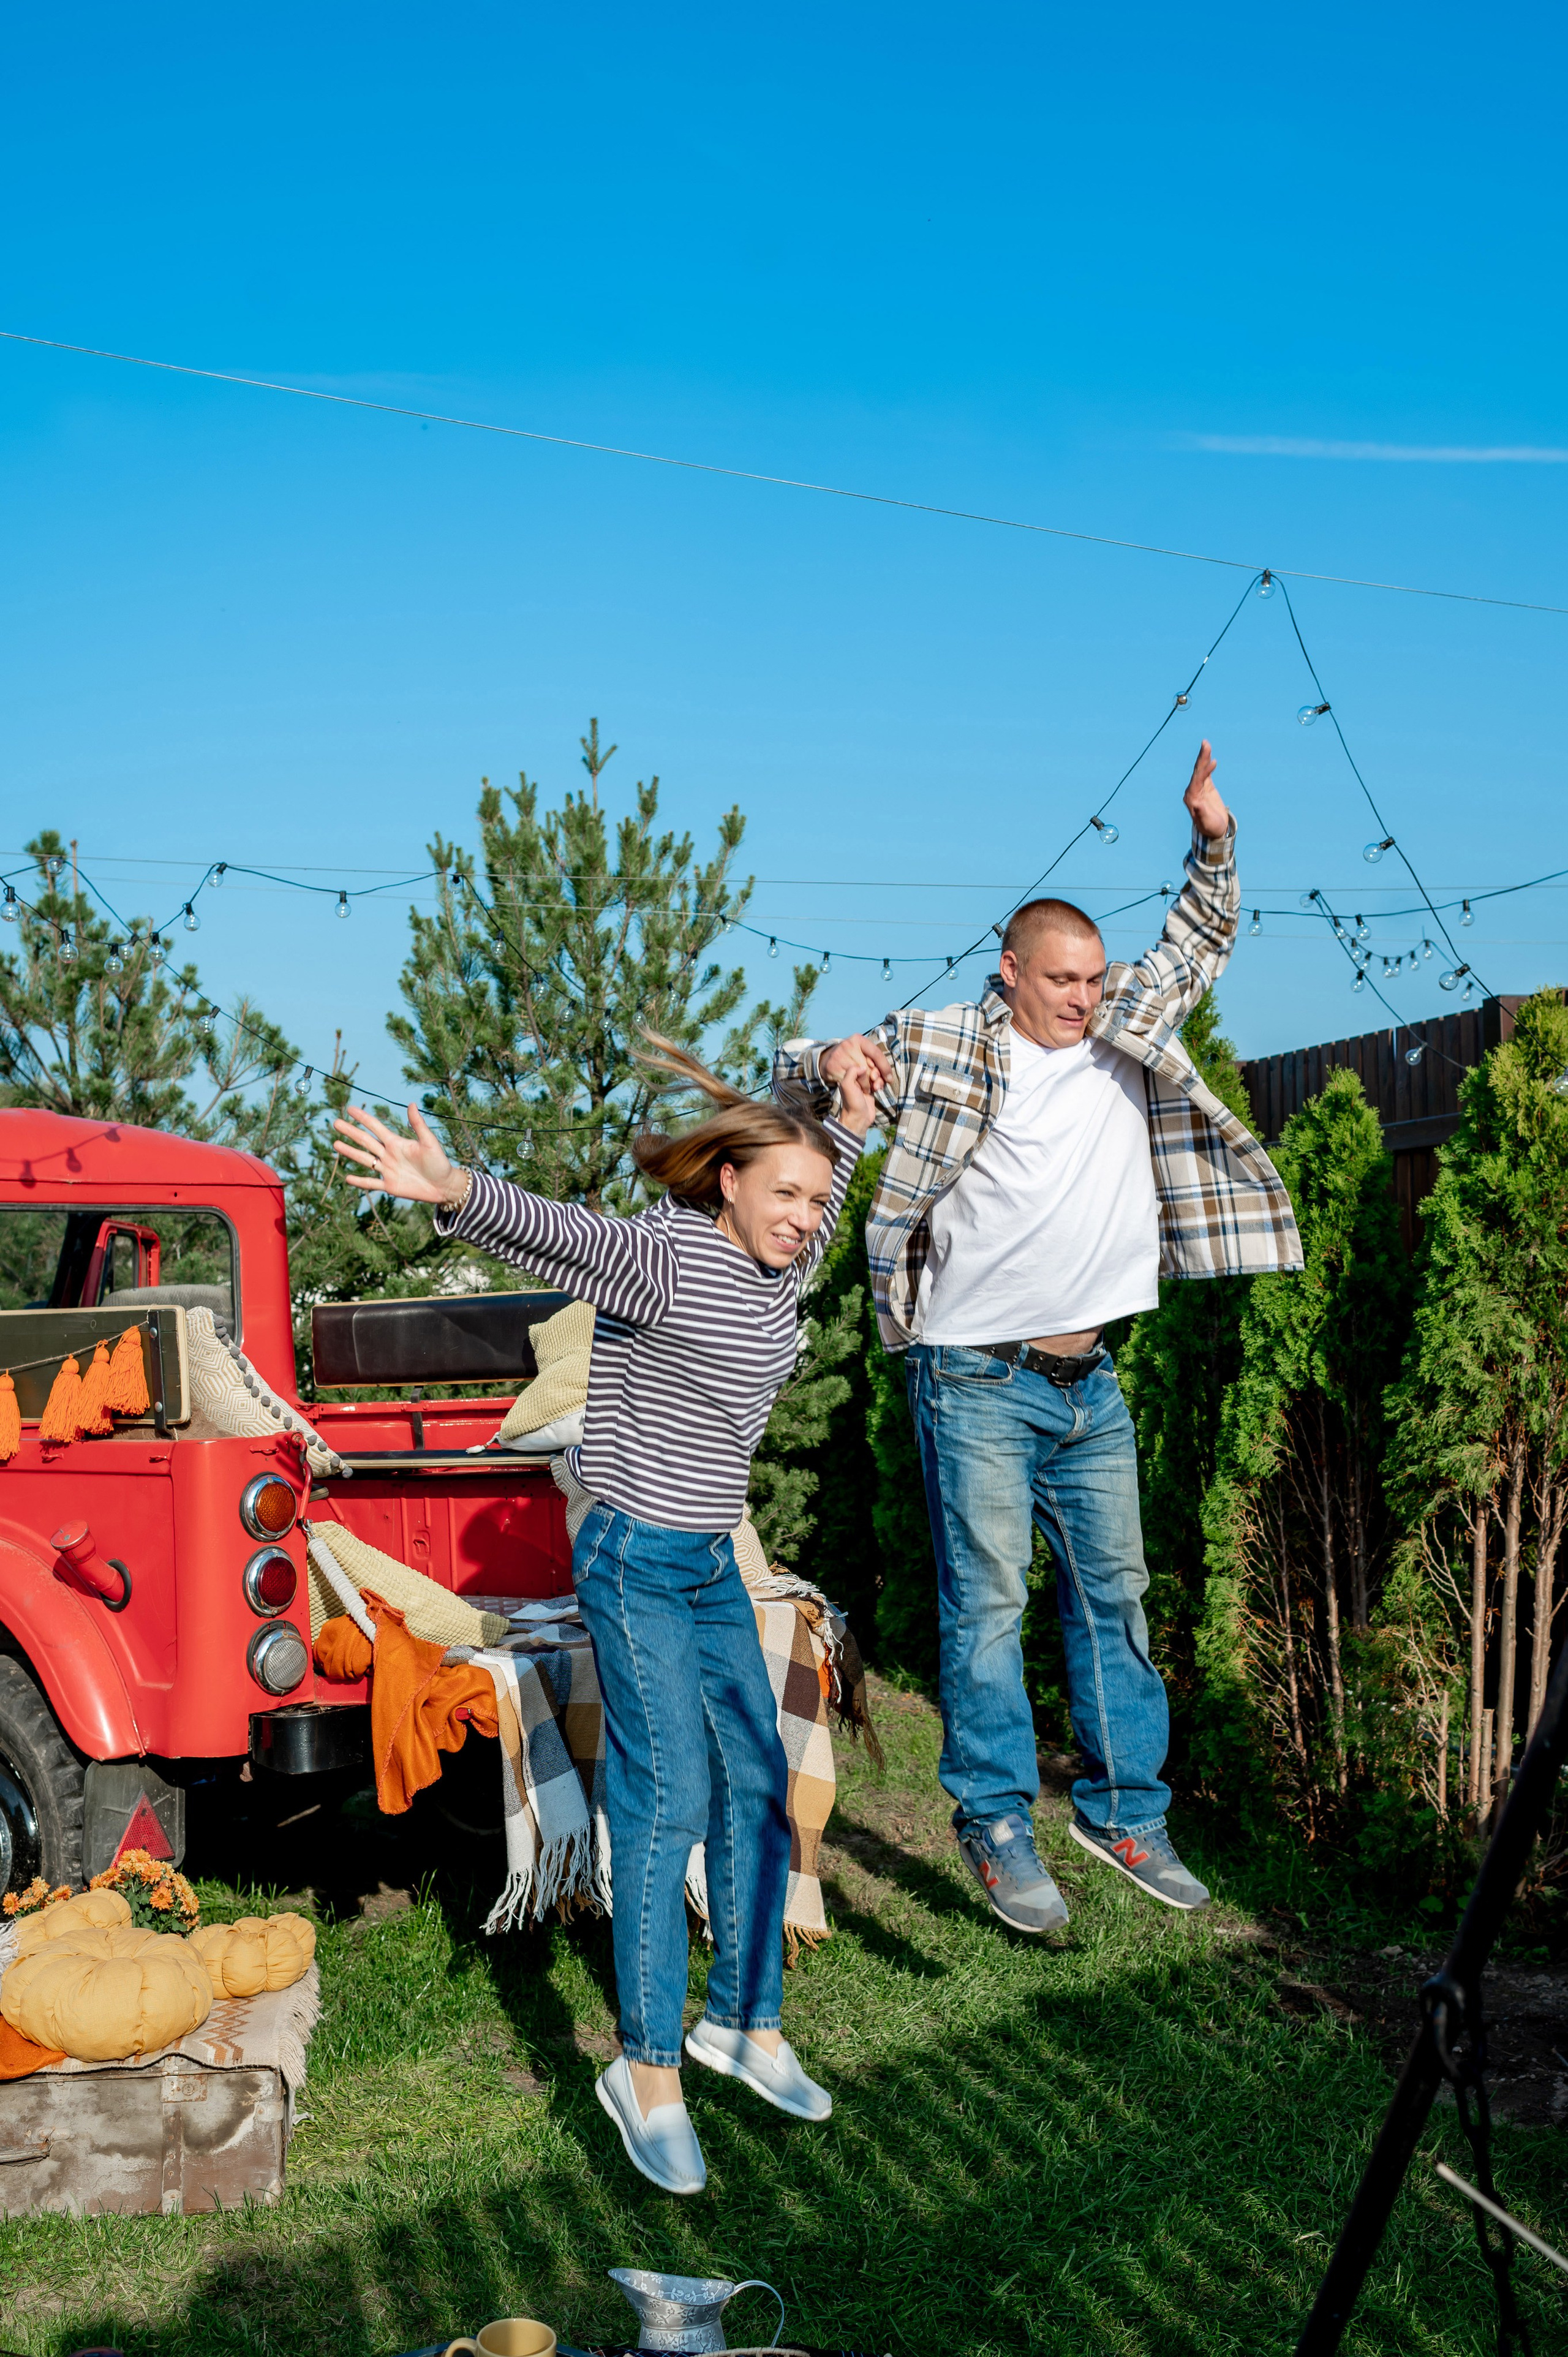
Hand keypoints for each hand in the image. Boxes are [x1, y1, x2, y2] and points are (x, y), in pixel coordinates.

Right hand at [333, 1103, 466, 1204]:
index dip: (363, 1118)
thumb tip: (412, 1104)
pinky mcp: (389, 1185)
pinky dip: (360, 1181)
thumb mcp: (429, 1142)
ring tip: (335, 1144)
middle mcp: (389, 1155)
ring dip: (350, 1152)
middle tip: (335, 1122)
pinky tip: (347, 1178)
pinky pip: (371, 1183)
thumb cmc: (439, 1162)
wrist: (444, 1185)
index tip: (350, 1109)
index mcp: (396, 1143)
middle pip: (365, 1141)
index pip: (376, 1128)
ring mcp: (387, 1170)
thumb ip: (418, 1125)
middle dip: (350, 1132)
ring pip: (364, 1160)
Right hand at [820, 1033, 893, 1093]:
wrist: (828, 1059)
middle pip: (869, 1067)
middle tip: (877, 1085)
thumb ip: (875, 1061)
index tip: (889, 1079)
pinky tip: (858, 1087)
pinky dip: (857, 1086)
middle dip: (875, 1079)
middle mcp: (848, 1045)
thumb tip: (888, 1078)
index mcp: (858, 1039)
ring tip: (868, 1087)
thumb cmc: (851, 1057)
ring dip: (867, 1085)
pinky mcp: (832, 1067)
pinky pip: (850, 1081)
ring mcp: (839, 1056)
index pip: (877, 1054)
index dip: (885, 1068)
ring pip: (860, 1076)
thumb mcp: (863, 1052)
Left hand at [835, 1054, 878, 1138]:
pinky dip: (880, 1083)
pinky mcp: (871, 1088)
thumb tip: (863, 1067)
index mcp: (848, 1075)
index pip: (859, 1061)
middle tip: (873, 1078)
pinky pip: (878, 1080)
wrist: (859, 1118)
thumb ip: (851, 1072)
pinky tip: (878, 1089)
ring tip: (876, 1086)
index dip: (867, 1063)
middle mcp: (855, 1077)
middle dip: (874, 1071)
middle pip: (869, 1066)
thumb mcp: (847, 1085)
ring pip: (875, 1073)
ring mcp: (864, 1083)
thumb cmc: (852, 1103)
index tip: (870, 1068)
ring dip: (878, 1078)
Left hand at [1183, 740, 1230, 840]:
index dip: (1204, 771)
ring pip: (1200, 770)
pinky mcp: (1205, 787)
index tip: (1212, 763)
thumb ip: (1201, 813)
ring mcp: (1198, 788)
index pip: (1197, 781)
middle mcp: (1192, 791)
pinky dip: (1207, 764)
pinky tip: (1210, 756)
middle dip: (1201, 758)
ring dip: (1203, 757)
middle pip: (1197, 772)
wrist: (1214, 831)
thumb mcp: (1207, 822)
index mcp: (1191, 798)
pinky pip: (1205, 773)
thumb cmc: (1210, 828)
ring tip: (1206, 744)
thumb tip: (1196, 804)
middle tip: (1205, 743)